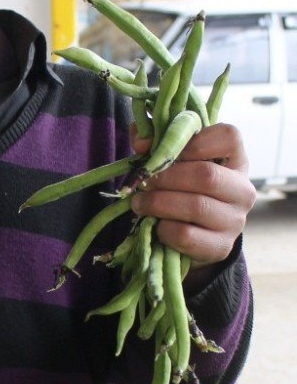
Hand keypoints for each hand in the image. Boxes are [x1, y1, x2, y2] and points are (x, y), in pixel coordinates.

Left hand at [130, 122, 256, 267]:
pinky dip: (163, 229)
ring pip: (195, 206)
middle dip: (166, 178)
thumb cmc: (181, 188)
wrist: (193, 234)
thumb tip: (142, 141)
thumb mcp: (172, 161)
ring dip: (158, 203)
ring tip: (140, 203)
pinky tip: (156, 225)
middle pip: (206, 175)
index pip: (229, 137)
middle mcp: (243, 189)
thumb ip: (155, 142)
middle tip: (143, 182)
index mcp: (235, 159)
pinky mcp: (221, 246)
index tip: (167, 151)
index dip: (194, 140)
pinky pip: (186, 235)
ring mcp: (235, 220)